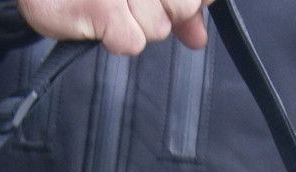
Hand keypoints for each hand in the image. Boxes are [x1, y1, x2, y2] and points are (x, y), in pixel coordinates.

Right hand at [17, 0, 213, 54]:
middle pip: (184, 7)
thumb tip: (199, 36)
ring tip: (108, 3)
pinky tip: (96, 16)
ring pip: (159, 28)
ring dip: (134, 25)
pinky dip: (114, 38)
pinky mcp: (103, 7)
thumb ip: (179, 4)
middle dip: (160, 12)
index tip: (167, 3)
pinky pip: (132, 42)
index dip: (189, 2)